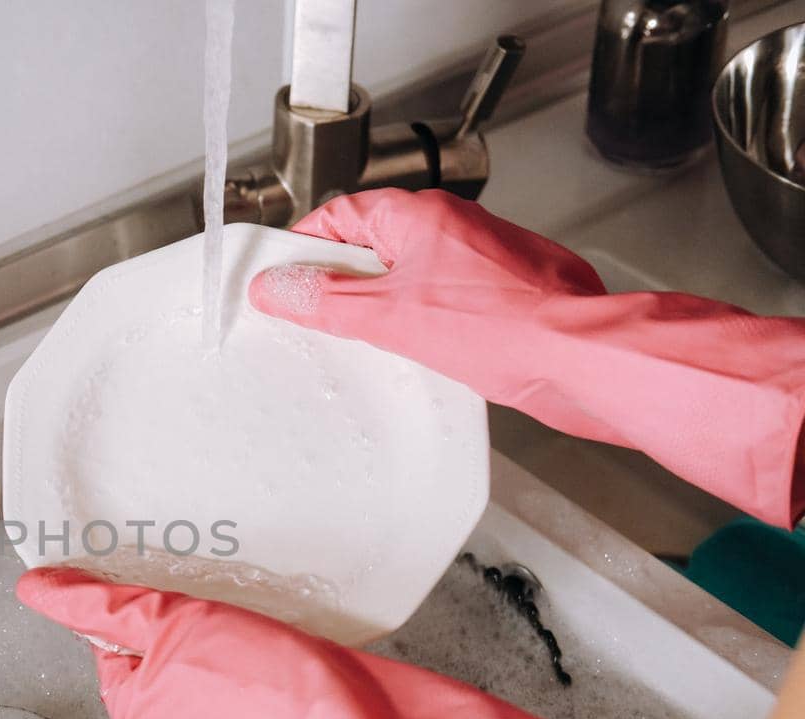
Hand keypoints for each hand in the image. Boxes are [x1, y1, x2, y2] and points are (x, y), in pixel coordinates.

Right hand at [249, 188, 804, 528]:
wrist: (584, 357)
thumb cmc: (508, 328)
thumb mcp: (391, 318)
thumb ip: (327, 302)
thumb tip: (279, 288)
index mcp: (421, 216)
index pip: (341, 213)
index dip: (304, 245)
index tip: (280, 277)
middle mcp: (455, 228)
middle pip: (375, 245)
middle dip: (342, 283)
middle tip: (314, 318)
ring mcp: (485, 261)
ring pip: (412, 277)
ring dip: (384, 309)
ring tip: (367, 345)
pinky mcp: (506, 296)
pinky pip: (445, 303)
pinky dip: (424, 327)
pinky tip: (419, 360)